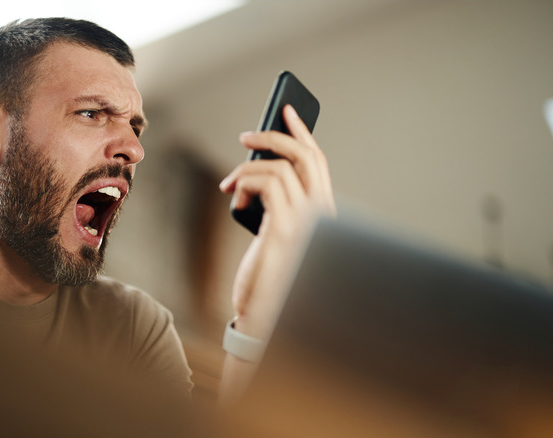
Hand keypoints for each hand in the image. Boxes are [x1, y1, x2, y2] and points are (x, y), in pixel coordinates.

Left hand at [219, 104, 335, 338]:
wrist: (264, 313)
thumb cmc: (267, 275)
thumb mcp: (274, 230)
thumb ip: (276, 201)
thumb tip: (259, 165)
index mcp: (323, 214)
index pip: (318, 162)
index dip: (303, 133)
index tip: (286, 110)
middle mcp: (322, 214)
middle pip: (306, 156)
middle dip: (276, 135)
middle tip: (247, 133)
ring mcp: (307, 221)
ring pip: (279, 167)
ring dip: (247, 168)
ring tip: (229, 184)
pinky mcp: (286, 228)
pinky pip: (264, 183)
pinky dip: (243, 183)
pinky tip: (233, 198)